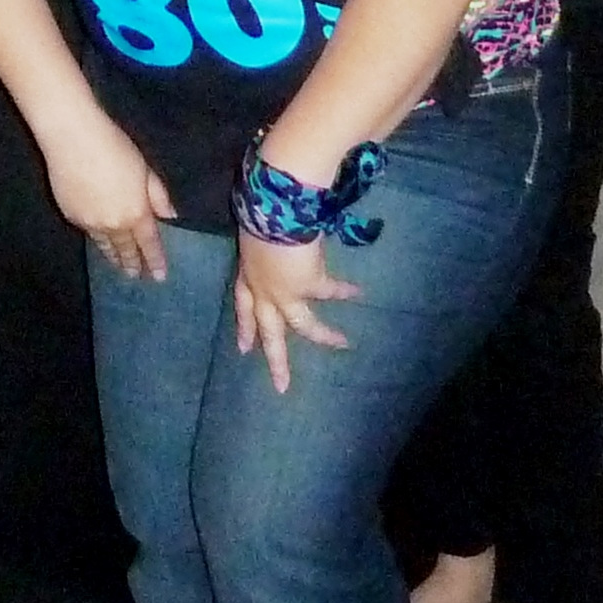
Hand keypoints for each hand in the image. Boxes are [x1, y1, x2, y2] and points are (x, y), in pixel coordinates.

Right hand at [44, 115, 176, 283]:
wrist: (73, 139)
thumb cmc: (114, 146)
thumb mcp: (144, 168)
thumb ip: (158, 195)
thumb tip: (170, 217)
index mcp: (136, 213)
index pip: (148, 244)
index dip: (155, 261)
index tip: (160, 277)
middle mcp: (113, 224)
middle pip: (125, 249)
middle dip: (132, 264)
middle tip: (136, 275)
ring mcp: (90, 223)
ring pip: (104, 245)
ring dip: (113, 256)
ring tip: (118, 264)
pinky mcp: (71, 216)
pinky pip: (88, 233)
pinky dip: (97, 238)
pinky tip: (99, 238)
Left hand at [231, 227, 362, 392]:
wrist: (275, 215)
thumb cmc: (259, 215)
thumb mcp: (253, 234)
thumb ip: (261, 246)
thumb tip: (273, 241)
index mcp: (248, 278)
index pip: (243, 307)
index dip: (245, 328)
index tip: (244, 348)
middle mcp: (265, 292)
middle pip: (271, 333)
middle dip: (277, 360)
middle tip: (282, 386)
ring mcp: (287, 294)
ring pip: (305, 325)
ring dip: (325, 336)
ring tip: (343, 344)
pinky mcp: (310, 286)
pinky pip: (330, 291)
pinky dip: (344, 290)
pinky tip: (359, 293)